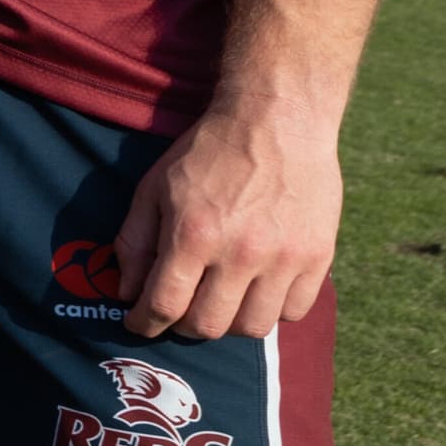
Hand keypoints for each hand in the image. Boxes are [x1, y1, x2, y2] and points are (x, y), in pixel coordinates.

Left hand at [111, 107, 340, 342]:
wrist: (277, 118)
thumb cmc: (208, 152)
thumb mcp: (155, 186)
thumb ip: (135, 242)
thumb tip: (127, 293)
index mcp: (194, 234)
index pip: (164, 305)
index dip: (144, 323)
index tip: (139, 323)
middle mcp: (241, 252)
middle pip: (208, 326)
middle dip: (185, 325)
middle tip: (182, 308)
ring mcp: (284, 257)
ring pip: (254, 327)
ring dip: (231, 321)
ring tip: (222, 299)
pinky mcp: (318, 256)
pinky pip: (295, 311)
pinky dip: (274, 308)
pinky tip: (260, 287)